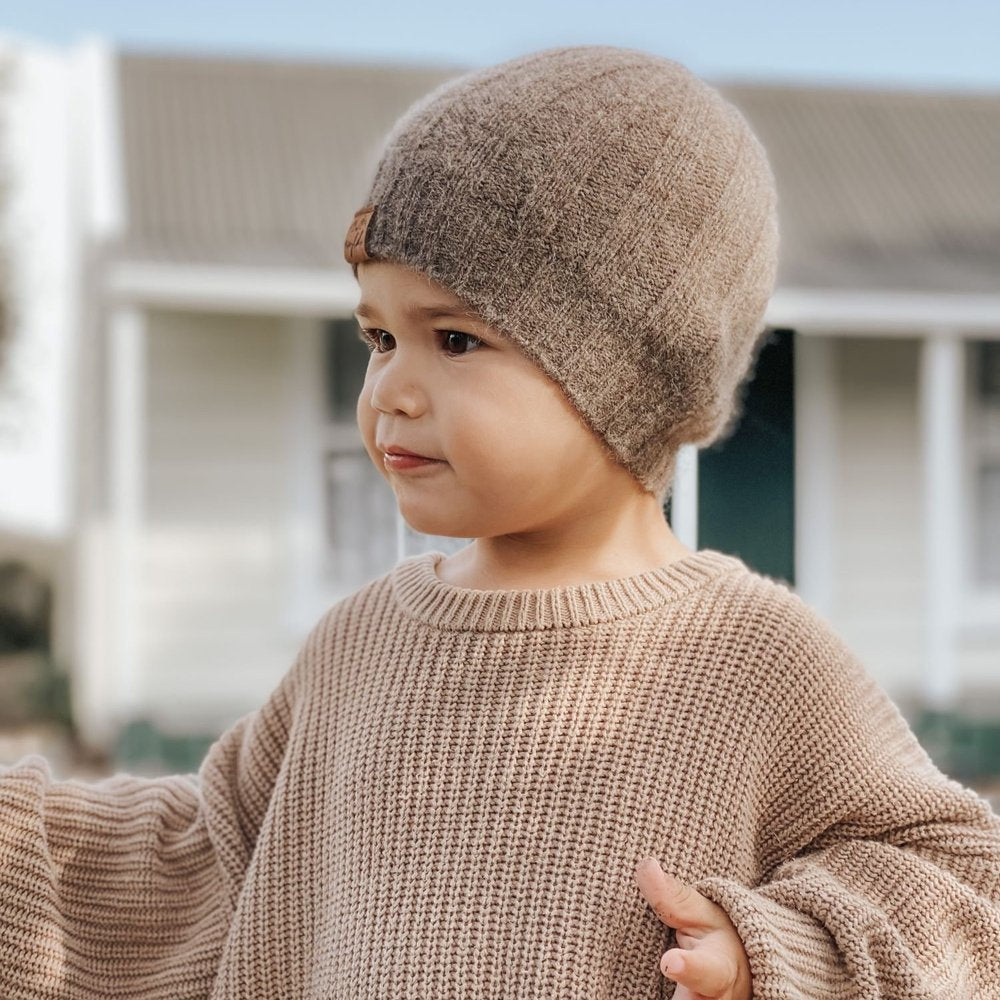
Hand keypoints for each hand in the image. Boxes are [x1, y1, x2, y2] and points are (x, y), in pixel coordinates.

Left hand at [634, 856, 752, 999]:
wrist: (747, 975)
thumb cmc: (721, 939)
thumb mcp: (704, 915)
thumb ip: (673, 897)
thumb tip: (645, 866)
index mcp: (720, 969)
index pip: (708, 971)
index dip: (690, 969)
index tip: (670, 962)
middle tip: (661, 969)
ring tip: (625, 994)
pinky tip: (613, 997)